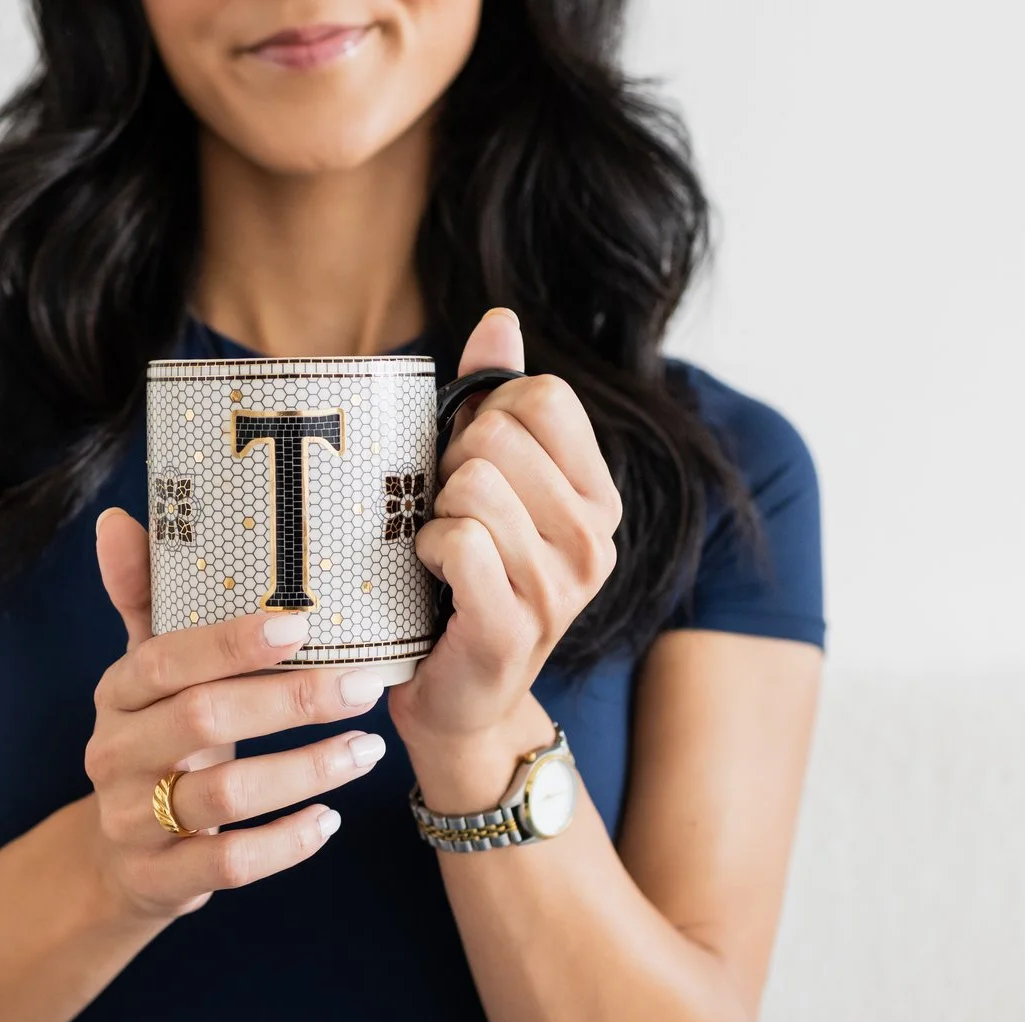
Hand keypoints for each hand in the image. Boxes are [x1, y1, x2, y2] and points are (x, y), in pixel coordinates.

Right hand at [84, 507, 390, 919]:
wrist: (118, 862)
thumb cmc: (156, 747)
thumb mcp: (145, 680)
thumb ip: (142, 604)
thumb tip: (116, 519)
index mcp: (116, 695)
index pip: (165, 658)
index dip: (230, 642)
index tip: (302, 624)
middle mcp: (114, 755)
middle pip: (203, 720)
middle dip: (291, 701)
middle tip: (365, 686)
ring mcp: (132, 821)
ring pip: (224, 794)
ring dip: (306, 771)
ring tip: (367, 751)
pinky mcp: (159, 880)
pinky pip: (229, 864)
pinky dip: (285, 843)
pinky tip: (330, 822)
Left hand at [389, 309, 621, 804]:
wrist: (458, 698)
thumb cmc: (465, 578)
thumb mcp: (486, 480)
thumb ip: (496, 397)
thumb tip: (500, 320)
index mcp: (598, 495)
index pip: (542, 395)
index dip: (485, 415)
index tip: (471, 464)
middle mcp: (595, 539)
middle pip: (497, 435)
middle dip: (450, 467)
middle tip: (447, 517)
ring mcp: (560, 588)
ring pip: (471, 487)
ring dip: (434, 513)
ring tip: (442, 551)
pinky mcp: (513, 626)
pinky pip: (456, 542)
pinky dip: (426, 552)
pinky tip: (432, 580)